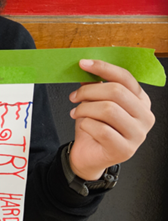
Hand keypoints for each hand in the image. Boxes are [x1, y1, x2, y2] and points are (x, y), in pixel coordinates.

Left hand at [68, 59, 154, 179]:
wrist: (88, 156)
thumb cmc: (94, 127)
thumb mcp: (94, 102)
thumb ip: (95, 84)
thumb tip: (86, 65)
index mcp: (141, 101)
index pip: (125, 77)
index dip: (103, 68)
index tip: (83, 64)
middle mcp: (145, 117)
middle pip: (116, 92)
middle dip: (89, 91)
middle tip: (74, 96)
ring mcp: (138, 135)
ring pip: (108, 109)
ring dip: (85, 108)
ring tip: (76, 112)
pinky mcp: (125, 150)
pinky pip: (102, 129)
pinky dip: (86, 124)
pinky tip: (83, 126)